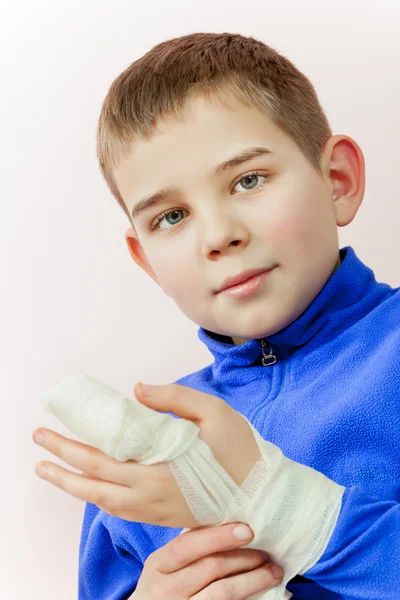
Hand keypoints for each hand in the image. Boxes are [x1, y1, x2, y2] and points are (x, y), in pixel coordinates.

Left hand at [33, 382, 260, 527]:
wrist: (263, 496)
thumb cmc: (240, 451)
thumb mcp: (214, 412)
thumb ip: (174, 398)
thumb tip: (137, 390)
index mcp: (158, 469)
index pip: (100, 459)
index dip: (69, 446)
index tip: (47, 429)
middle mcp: (149, 494)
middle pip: (92, 483)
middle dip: (59, 464)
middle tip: (38, 445)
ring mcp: (155, 509)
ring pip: (101, 502)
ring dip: (72, 486)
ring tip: (50, 471)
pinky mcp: (163, 516)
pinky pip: (119, 511)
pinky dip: (97, 499)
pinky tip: (90, 488)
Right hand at [132, 522, 282, 598]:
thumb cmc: (164, 586)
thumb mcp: (166, 565)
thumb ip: (190, 546)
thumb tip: (230, 521)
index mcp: (158, 565)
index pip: (187, 546)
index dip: (218, 536)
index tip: (247, 529)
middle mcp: (165, 590)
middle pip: (210, 568)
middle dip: (244, 557)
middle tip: (267, 552)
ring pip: (223, 593)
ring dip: (253, 580)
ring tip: (273, 572)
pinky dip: (247, 597)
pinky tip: (262, 592)